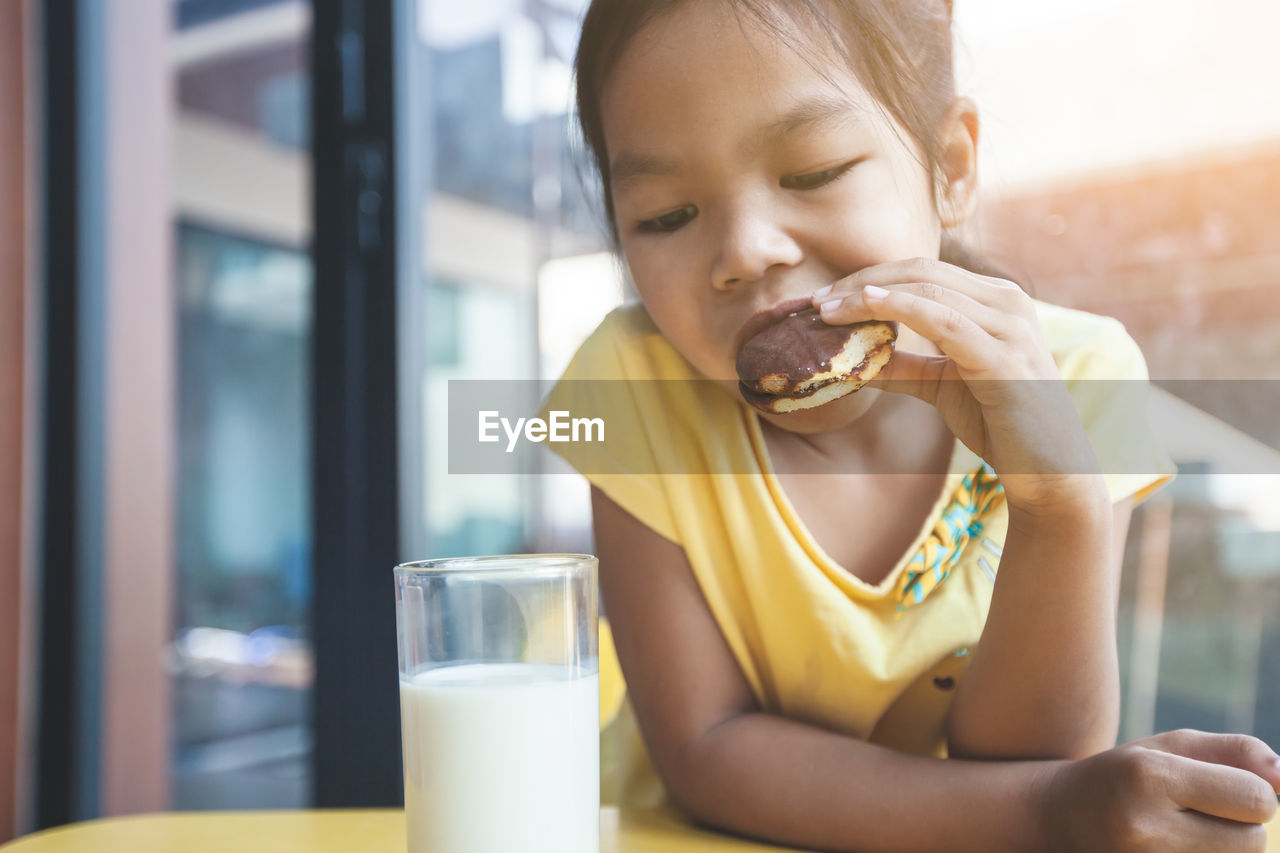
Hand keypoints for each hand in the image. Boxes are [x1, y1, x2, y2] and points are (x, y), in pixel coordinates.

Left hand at [813, 258, 1101, 511]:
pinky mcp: (1005, 356)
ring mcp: (1010, 325)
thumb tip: (853, 357)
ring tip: (827, 310)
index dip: (870, 278)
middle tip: (815, 301)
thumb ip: (903, 364)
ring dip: (869, 295)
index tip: (824, 298)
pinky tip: (869, 306)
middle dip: (861, 282)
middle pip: (921, 271)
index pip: (923, 271)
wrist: (1050, 469)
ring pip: (928, 290)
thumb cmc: (999, 422)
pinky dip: (902, 309)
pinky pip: (944, 321)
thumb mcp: (941, 384)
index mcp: (995, 299)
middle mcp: (1007, 301)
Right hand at [1035, 729, 1279, 851]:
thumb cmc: (1125, 777)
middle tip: (1198, 815)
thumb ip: (1235, 753)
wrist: (1058, 820)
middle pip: (1253, 843)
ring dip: (1223, 852)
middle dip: (1239, 828)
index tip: (1223, 790)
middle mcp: (1143, 826)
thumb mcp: (1169, 748)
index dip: (1251, 794)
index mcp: (1149, 777)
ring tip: (1180, 836)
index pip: (1256, 800)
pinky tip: (1171, 850)